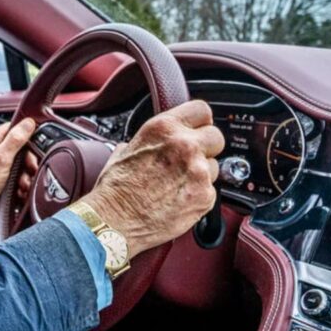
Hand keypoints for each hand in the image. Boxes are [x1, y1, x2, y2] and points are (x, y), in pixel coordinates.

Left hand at [0, 119, 36, 235]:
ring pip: (20, 164)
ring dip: (25, 175)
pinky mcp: (0, 178)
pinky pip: (16, 176)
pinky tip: (19, 189)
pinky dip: (20, 183)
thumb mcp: (2, 158)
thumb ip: (15, 139)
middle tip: (29, 168)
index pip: (13, 128)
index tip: (33, 147)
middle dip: (28, 161)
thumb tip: (28, 123)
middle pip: (20, 148)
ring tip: (22, 183)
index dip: (27, 136)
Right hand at [80, 100, 223, 258]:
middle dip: (206, 147)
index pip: (201, 110)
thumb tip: (155, 142)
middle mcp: (185, 146)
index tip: (198, 129)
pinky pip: (210, 191)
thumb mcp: (126, 150)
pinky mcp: (205, 197)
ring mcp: (198, 172)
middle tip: (190, 160)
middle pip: (216, 136)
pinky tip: (178, 200)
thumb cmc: (115, 189)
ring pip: (214, 166)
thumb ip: (150, 141)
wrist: (114, 220)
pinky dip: (198, 196)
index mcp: (164, 128)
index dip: (200, 121)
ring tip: (177, 185)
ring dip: (201, 174)